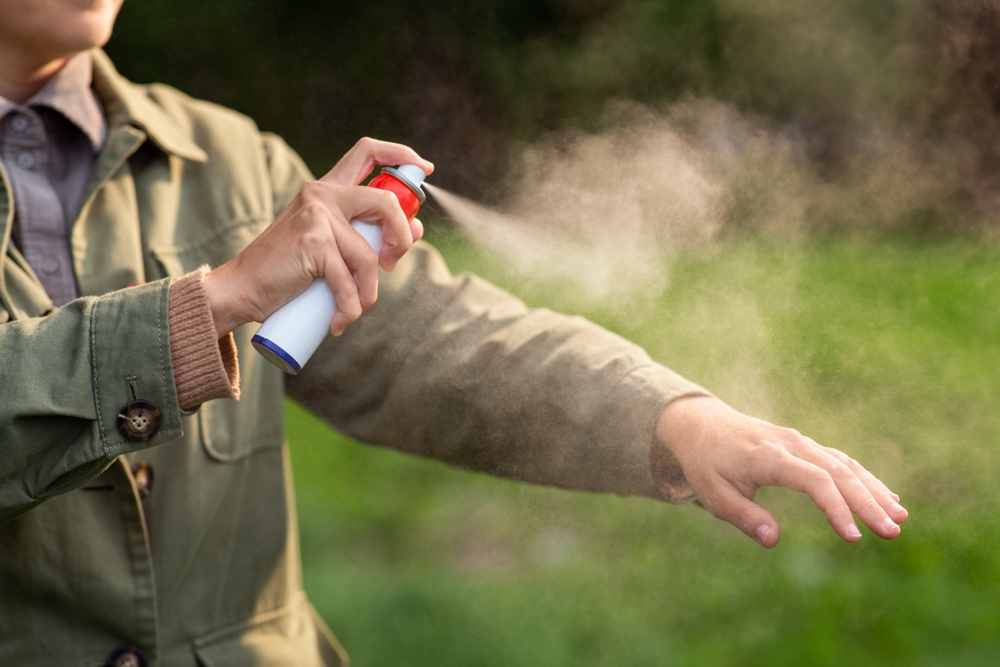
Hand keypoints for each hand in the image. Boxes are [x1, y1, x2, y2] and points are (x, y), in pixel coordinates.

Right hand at [203, 138, 432, 337]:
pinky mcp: (314, 243)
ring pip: (369, 255)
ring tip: (354, 307)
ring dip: (369, 291)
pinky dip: (350, 307)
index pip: (368, 152)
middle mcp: (322, 194)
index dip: (401, 156)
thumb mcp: (329, 245)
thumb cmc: (286, 271)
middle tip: (392, 263)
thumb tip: (414, 229)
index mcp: (326, 190)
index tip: (424, 169)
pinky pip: (350, 281)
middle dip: (400, 237)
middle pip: (385, 202)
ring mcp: (317, 216)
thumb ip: (364, 234)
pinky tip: (340, 321)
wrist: (242, 288)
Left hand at [652, 396, 907, 547]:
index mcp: (768, 456)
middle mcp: (790, 444)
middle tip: (893, 532)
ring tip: (900, 518)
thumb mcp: (712, 493)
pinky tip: (886, 498)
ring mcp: (800, 442)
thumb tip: (773, 540)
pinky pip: (840, 461)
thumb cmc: (706, 464)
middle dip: (867, 503)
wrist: (702, 426)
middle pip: (838, 472)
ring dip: (874, 490)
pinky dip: (865, 479)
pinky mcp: (805, 446)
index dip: (836, 508)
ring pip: (844, 464)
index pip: (814, 480)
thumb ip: (742, 516)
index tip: (853, 538)